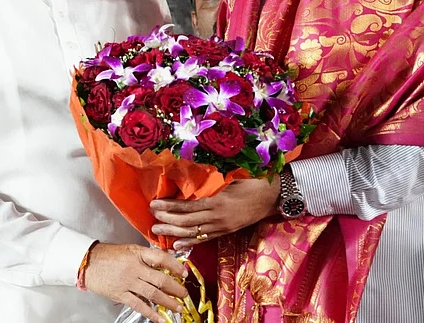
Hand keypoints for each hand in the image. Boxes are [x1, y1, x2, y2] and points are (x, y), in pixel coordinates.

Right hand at [82, 243, 188, 322]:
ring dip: (168, 301)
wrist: (87, 262)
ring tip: (178, 307)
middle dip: (175, 288)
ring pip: (152, 293)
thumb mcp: (130, 249)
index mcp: (138, 254)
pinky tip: (160, 318)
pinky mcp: (120, 294)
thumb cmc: (108, 255)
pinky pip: (138, 305)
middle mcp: (134, 268)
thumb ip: (147, 255)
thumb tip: (167, 258)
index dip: (175, 266)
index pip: (161, 258)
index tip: (183, 273)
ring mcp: (127, 282)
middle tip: (184, 294)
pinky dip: (151, 313)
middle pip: (160, 279)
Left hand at [150, 177, 280, 250]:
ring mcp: (222, 226)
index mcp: (218, 201)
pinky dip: (189, 242)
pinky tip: (176, 245)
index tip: (154, 203)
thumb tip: (188, 177)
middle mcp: (218, 217)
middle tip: (151, 218)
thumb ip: (210, 182)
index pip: (187, 206)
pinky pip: (204, 239)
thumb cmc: (251, 182)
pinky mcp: (225, 232)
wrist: (272, 196)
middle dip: (167, 220)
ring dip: (173, 232)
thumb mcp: (230, 177)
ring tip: (157, 231)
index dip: (169, 206)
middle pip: (186, 221)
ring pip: (193, 232)